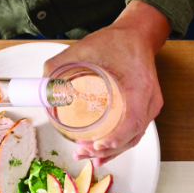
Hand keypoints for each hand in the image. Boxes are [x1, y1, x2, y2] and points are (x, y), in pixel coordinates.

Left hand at [43, 1, 169, 165]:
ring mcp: (150, 107)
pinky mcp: (145, 109)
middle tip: (83, 152)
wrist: (137, 36)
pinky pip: (134, 132)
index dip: (116, 137)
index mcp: (140, 86)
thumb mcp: (84, 49)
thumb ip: (59, 67)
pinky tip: (103, 152)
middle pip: (132, 135)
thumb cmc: (117, 41)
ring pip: (134, 137)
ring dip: (112, 150)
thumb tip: (43, 91)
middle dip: (107, 149)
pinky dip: (119, 144)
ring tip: (88, 156)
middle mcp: (149, 100)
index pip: (133, 120)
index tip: (98, 145)